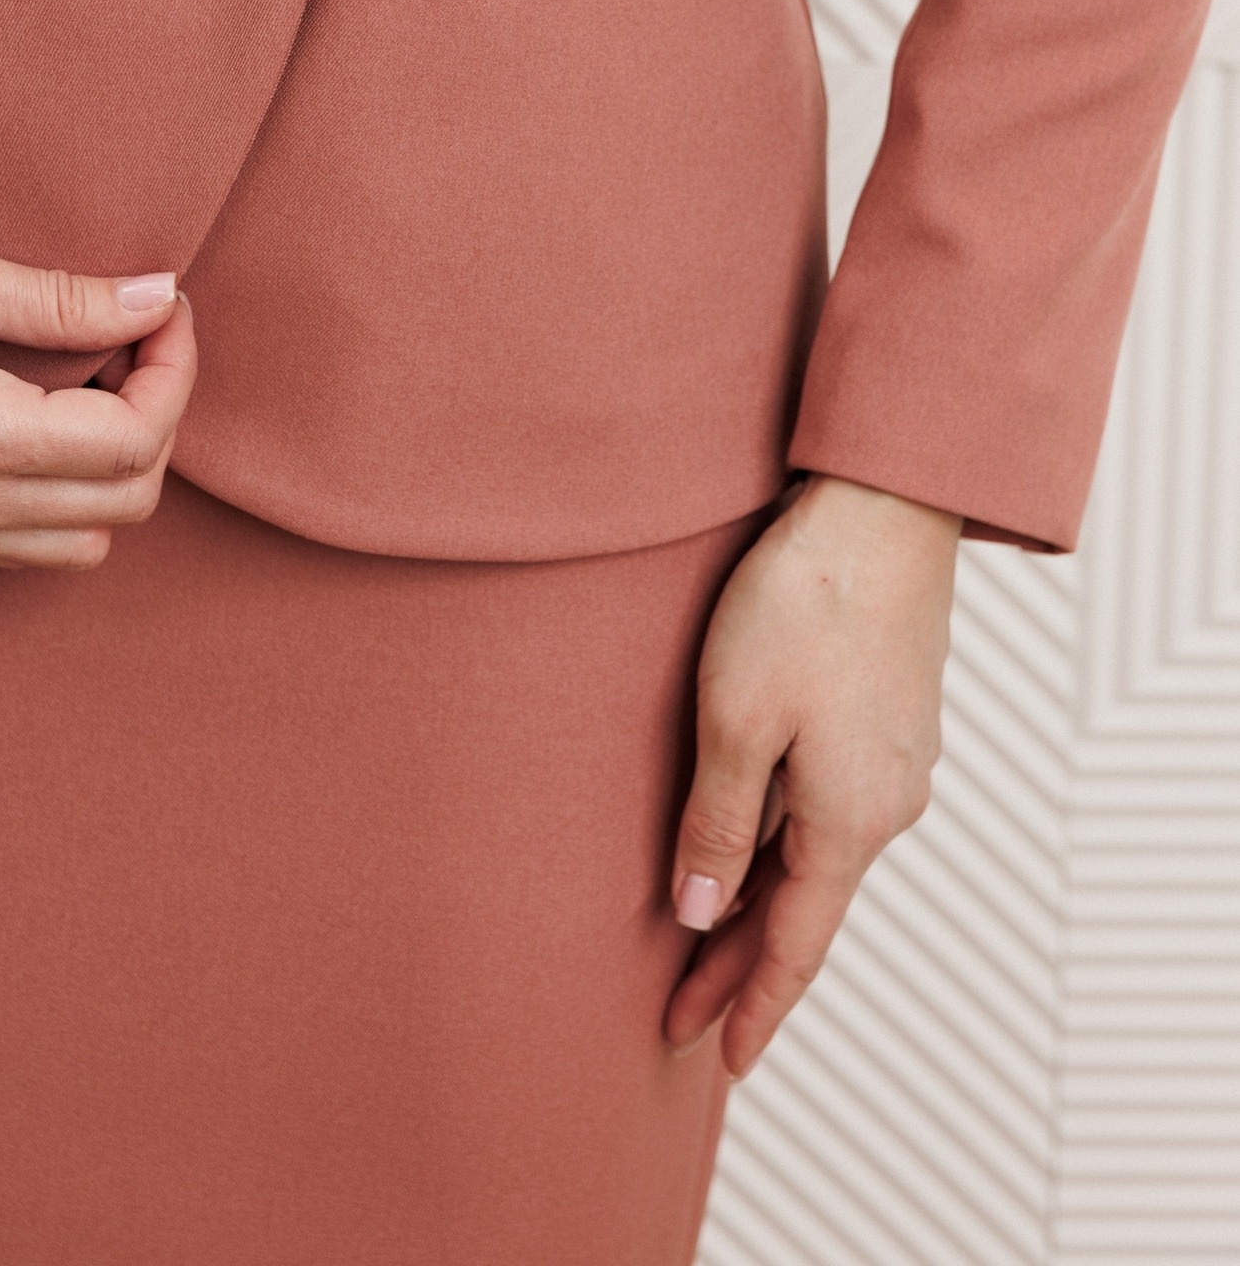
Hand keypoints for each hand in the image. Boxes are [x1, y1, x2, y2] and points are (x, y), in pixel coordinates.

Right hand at [0, 209, 195, 568]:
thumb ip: (58, 297)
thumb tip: (156, 299)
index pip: (133, 439)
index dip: (175, 370)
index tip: (165, 310)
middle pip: (128, 500)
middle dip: (159, 414)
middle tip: (137, 337)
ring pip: (86, 541)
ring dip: (117, 467)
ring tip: (91, 384)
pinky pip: (26, 550)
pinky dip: (66, 499)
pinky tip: (44, 423)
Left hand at [664, 475, 960, 1076]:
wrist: (884, 510)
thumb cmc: (803, 606)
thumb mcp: (737, 721)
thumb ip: (718, 825)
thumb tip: (702, 914)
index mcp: (850, 822)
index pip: (796, 947)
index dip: (753, 1007)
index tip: (719, 1060)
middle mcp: (885, 803)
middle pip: (802, 908)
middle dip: (740, 964)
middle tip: (678, 1012)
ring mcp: (894, 759)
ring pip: (814, 854)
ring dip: (758, 899)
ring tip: (698, 935)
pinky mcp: (888, 715)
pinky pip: (827, 805)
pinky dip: (782, 840)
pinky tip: (749, 834)